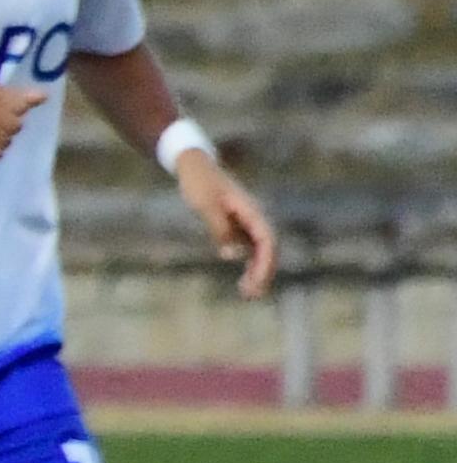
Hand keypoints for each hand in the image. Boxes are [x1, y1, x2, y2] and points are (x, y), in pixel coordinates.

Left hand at [174, 137, 279, 299]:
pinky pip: (248, 249)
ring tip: (247, 294)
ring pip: (259, 251)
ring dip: (256, 272)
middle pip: (267, 249)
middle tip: (251, 295)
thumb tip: (232, 256)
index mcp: (251, 211)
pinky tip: (241, 280)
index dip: (265, 262)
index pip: (268, 240)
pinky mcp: (237, 225)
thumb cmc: (199, 183)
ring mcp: (247, 222)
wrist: (194, 167)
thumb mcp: (205, 205)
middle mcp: (254, 217)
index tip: (258, 281)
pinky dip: (247, 264)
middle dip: (263, 273)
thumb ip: (219, 229)